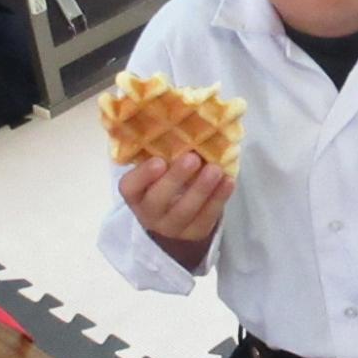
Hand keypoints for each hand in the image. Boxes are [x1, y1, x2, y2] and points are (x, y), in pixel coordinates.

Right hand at [120, 152, 234, 263]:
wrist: (178, 218)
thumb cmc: (166, 182)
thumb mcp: (158, 172)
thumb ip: (163, 154)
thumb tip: (182, 124)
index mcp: (135, 194)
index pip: (130, 187)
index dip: (143, 175)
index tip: (158, 161)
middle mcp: (148, 213)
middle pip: (158, 200)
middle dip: (175, 179)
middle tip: (192, 158)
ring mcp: (172, 227)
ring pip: (184, 211)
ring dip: (201, 189)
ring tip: (215, 169)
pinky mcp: (195, 233)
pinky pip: (206, 218)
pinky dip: (218, 198)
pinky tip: (228, 181)